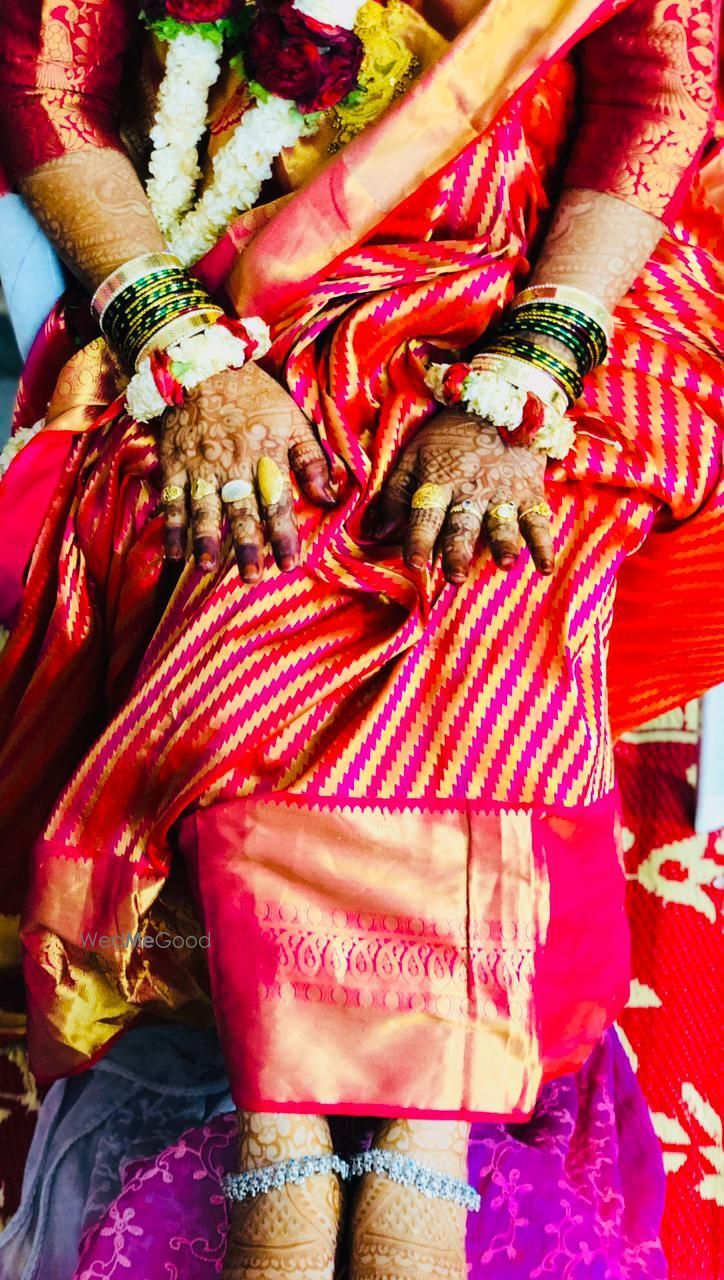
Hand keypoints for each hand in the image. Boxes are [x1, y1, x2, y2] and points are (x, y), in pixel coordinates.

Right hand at [160, 362, 337, 581]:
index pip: (277, 501)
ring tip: (207, 567)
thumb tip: (330, 497)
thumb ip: (313, 460)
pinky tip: (172, 554)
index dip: (284, 534)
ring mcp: (199, 466)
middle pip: (240, 511)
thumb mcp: (293, 418)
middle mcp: (232, 464)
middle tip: (252, 578)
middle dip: (246, 546)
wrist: (203, 364)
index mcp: (265, 454)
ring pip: (203, 508)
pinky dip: (170, 528)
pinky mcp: (173, 464)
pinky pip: (170, 500)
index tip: (289, 564)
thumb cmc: (254, 395)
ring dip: (205, 539)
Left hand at [363, 408, 554, 582]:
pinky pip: (539, 522)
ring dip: (505, 544)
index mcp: (439, 482)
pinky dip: (544, 546)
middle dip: (459, 551)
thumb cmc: (449, 437)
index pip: (426, 516)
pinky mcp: (530, 493)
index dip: (419, 539)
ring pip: (502, 523)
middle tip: (456, 577)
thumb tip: (375, 533)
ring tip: (506, 564)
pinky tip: (545, 568)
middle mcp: (471, 491)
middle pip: (463, 525)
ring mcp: (503, 493)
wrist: (501, 402)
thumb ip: (394, 494)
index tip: (415, 564)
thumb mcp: (414, 455)